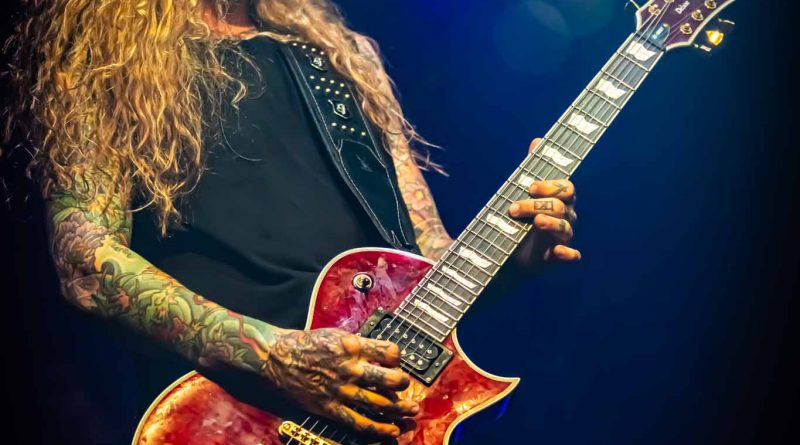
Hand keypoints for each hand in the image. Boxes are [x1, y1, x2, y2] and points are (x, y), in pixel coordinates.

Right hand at [262, 328, 417, 436]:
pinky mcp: (331, 408)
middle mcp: (349, 368)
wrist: (279, 358)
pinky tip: (392, 430)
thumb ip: (361, 345)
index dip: (397, 358)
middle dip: (404, 384)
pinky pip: (359, 422)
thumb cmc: (309, 344)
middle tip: (408, 387)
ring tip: (411, 411)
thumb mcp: (338, 335)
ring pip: (379, 403)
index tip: (396, 361)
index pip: (389, 352)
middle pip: (389, 379)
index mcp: (353, 346)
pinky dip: (379, 428)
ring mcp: (341, 390)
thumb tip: (384, 355)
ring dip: (400, 409)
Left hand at [507, 138, 580, 267]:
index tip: (530, 187)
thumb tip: (537, 141)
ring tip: (535, 223)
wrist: (509, 251)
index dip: (551, 186)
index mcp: (559, 200)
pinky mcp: (557, 256)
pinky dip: (568, 254)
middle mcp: (565, 217)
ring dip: (550, 223)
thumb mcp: (523, 193)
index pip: (567, 188)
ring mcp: (562, 237)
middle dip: (538, 205)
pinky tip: (558, 252)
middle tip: (513, 209)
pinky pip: (572, 255)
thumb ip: (531, 169)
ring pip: (566, 228)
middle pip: (561, 207)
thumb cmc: (521, 218)